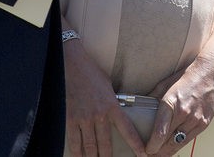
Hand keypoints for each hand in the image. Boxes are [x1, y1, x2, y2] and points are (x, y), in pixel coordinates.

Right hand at [63, 37, 146, 156]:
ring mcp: (85, 118)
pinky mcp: (71, 119)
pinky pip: (74, 142)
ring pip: (90, 147)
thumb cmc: (92, 73)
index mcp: (113, 106)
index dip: (136, 144)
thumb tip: (117, 113)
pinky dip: (77, 153)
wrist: (73, 64)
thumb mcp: (109, 87)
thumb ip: (113, 103)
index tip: (143, 154)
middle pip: (106, 145)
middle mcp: (100, 115)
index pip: (127, 129)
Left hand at [144, 53, 213, 154]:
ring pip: (178, 144)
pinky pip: (189, 139)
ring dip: (168, 151)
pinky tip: (173, 146)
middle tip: (149, 154)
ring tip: (159, 154)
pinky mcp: (204, 124)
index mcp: (171, 103)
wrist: (212, 73)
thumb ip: (153, 97)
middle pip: (167, 142)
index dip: (151, 146)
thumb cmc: (188, 76)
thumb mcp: (166, 83)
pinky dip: (180, 144)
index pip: (159, 133)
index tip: (145, 149)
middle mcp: (183, 114)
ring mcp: (195, 120)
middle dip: (157, 151)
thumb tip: (140, 105)